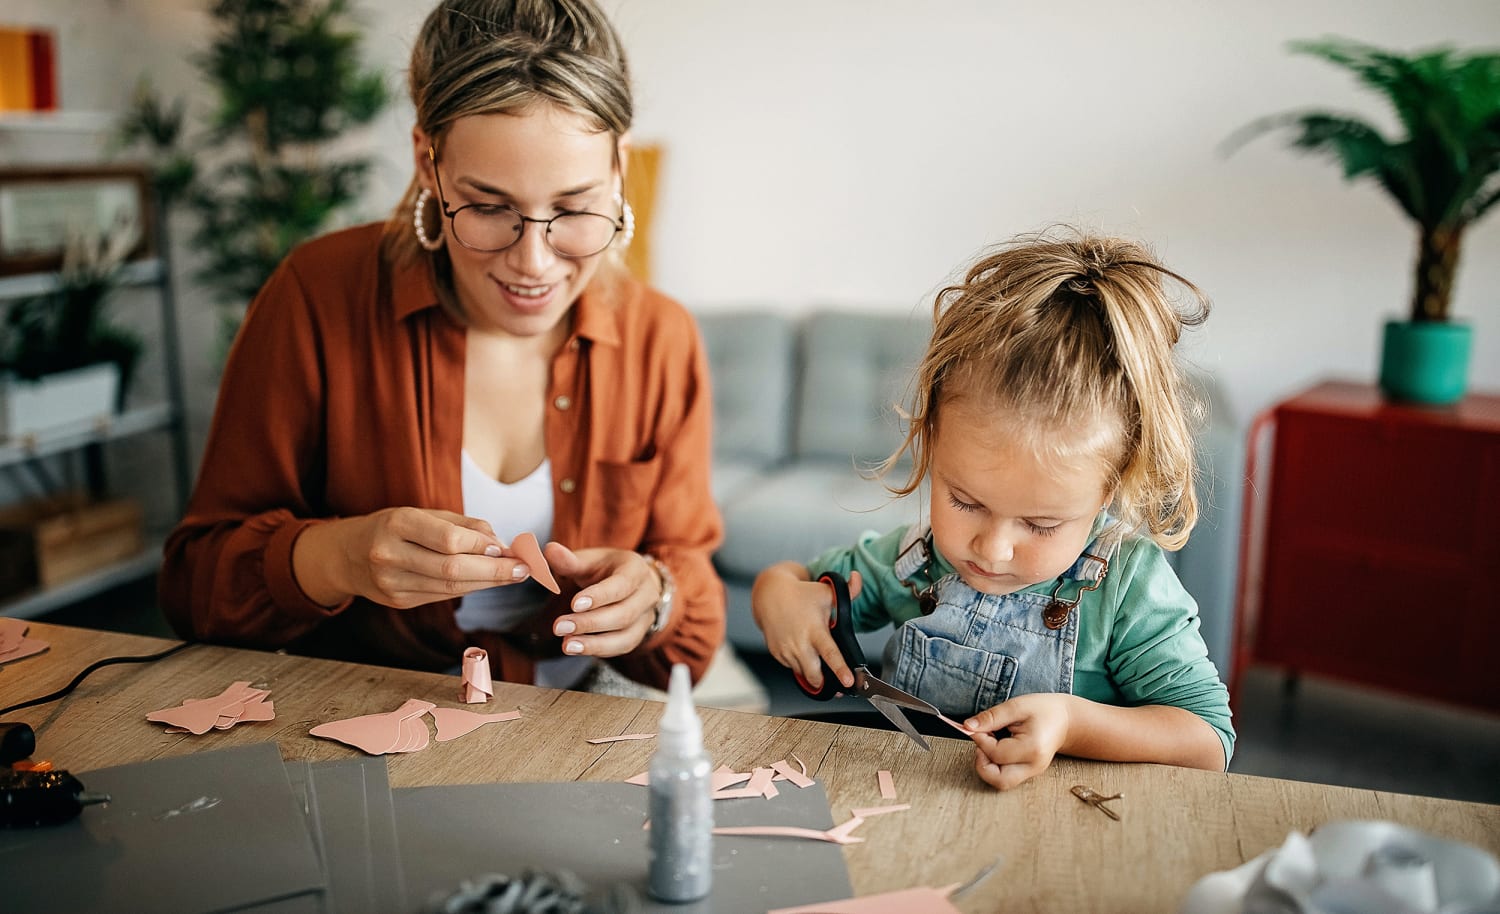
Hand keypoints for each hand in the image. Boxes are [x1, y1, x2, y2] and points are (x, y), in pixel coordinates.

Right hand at [296, 507, 522, 608]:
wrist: (345, 555)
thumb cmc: (392, 527)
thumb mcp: (422, 513)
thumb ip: (462, 525)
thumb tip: (501, 542)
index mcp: (396, 523)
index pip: (448, 539)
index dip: (483, 546)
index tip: (509, 548)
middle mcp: (389, 554)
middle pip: (452, 569)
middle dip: (494, 571)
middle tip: (523, 569)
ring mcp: (391, 583)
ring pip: (450, 588)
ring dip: (487, 583)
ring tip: (512, 575)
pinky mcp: (397, 602)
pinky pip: (441, 596)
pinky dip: (469, 589)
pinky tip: (486, 581)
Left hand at [543, 544, 660, 657]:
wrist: (627, 583)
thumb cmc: (605, 569)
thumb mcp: (589, 560)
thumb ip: (569, 559)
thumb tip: (550, 550)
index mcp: (636, 569)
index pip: (621, 585)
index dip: (599, 596)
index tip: (574, 604)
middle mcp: (647, 594)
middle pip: (624, 614)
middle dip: (590, 623)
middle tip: (559, 627)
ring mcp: (646, 617)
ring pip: (625, 636)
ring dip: (595, 643)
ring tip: (567, 645)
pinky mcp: (638, 635)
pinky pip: (622, 647)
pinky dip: (599, 650)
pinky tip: (577, 648)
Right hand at [751, 563, 862, 691]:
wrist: (770, 595)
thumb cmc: (801, 594)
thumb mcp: (827, 591)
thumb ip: (848, 589)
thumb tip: (858, 578)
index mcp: (815, 630)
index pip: (830, 654)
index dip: (840, 670)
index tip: (849, 682)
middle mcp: (799, 643)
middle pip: (814, 674)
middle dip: (824, 682)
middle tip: (835, 684)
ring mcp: (786, 650)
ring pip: (803, 673)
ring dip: (812, 673)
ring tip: (816, 659)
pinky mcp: (777, 654)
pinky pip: (792, 668)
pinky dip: (799, 665)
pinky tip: (802, 651)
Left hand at [966, 693, 1073, 790]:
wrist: (1066, 720)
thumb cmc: (1043, 710)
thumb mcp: (1016, 706)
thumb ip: (991, 717)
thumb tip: (967, 727)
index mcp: (1033, 748)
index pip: (996, 753)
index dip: (980, 740)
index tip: (976, 726)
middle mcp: (1034, 766)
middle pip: (998, 779)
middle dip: (981, 763)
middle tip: (981, 743)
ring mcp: (1032, 772)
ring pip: (1001, 782)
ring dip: (987, 767)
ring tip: (989, 745)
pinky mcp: (1029, 773)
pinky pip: (1006, 777)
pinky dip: (994, 766)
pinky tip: (996, 748)